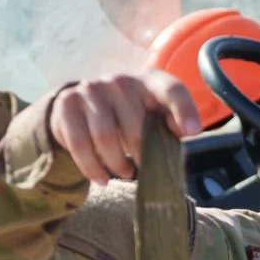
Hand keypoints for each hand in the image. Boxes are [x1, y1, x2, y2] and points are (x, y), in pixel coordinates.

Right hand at [46, 71, 202, 184]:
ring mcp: (92, 89)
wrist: (88, 102)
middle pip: (136, 128)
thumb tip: (186, 130)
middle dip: (142, 157)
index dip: (184, 109)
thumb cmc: (135, 115)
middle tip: (143, 170)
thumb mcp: (158, 118)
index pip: (172, 90)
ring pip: (105, 138)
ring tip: (124, 173)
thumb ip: (174, 125)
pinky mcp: (68, 103)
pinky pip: (79, 143)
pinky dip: (91, 167)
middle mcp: (121, 81)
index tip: (192, 131)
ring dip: (117, 164)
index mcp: (151, 82)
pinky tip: (101, 179)